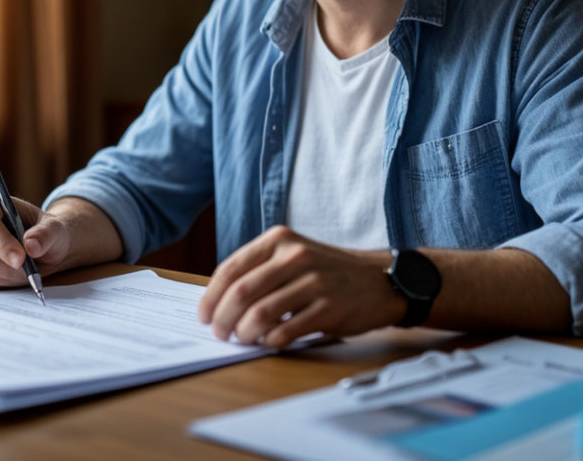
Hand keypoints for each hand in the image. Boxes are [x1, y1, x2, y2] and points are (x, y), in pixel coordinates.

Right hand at [0, 189, 71, 286]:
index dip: (0, 241)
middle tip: (27, 271)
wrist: (42, 246)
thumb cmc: (46, 231)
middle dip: (2, 263)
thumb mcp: (55, 229)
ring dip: (4, 274)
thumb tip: (31, 246)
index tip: (21, 258)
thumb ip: (46, 234)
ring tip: (25, 271)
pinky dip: (0, 280)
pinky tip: (15, 274)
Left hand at [197, 226, 402, 346]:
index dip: (210, 297)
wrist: (379, 280)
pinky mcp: (329, 307)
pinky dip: (271, 341)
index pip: (230, 269)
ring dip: (245, 333)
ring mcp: (314, 281)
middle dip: (223, 319)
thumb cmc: (328, 272)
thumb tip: (219, 302)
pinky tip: (269, 342)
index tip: (204, 316)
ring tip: (244, 339)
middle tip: (220, 334)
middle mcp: (295, 256)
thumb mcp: (293, 256)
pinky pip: (287, 330)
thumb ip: (260, 270)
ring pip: (261, 313)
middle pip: (241, 292)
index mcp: (279, 240)